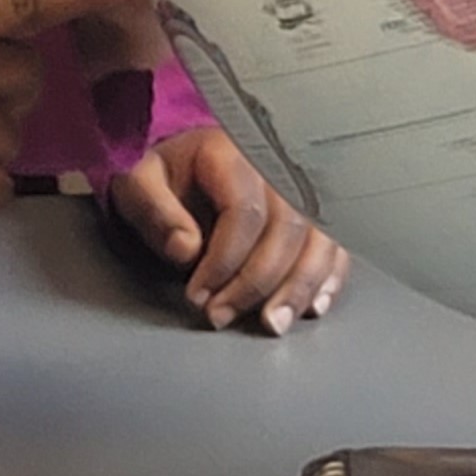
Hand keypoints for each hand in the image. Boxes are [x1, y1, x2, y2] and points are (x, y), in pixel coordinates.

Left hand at [107, 127, 348, 333]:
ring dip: (299, 288)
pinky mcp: (314, 214)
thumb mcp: (140, 182)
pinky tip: (312, 307)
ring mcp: (301, 190)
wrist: (188, 163)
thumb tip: (186, 248)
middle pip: (288, 229)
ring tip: (273, 323)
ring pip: (320, 241)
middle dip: (257, 282)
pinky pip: (336, 246)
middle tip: (222, 316)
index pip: (244, 212)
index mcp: (231, 152)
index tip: (197, 294)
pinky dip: (329, 279)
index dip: (223, 261)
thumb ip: (155, 210)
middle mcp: (276, 167)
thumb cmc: (167, 176)